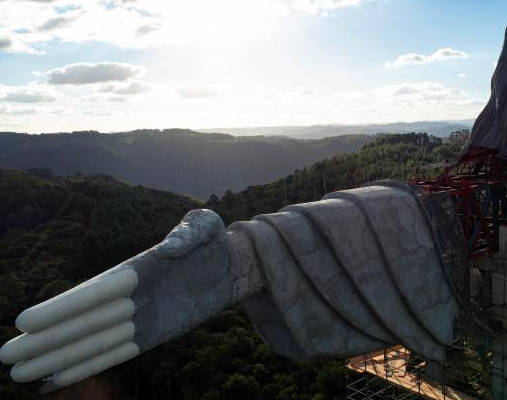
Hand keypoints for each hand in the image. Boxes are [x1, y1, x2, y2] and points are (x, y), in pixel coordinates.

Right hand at [0, 209, 229, 392]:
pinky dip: (89, 366)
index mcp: (135, 269)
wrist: (233, 264)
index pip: (93, 292)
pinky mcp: (154, 334)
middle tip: (5, 357)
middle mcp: (130, 297)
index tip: (26, 321)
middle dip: (45, 341)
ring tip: (20, 375)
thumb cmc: (213, 241)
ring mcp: (140, 318)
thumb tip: (169, 249)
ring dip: (58, 359)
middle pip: (83, 323)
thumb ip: (188, 232)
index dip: (61, 308)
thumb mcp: (205, 226)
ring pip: (93, 343)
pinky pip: (117, 353)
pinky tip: (58, 378)